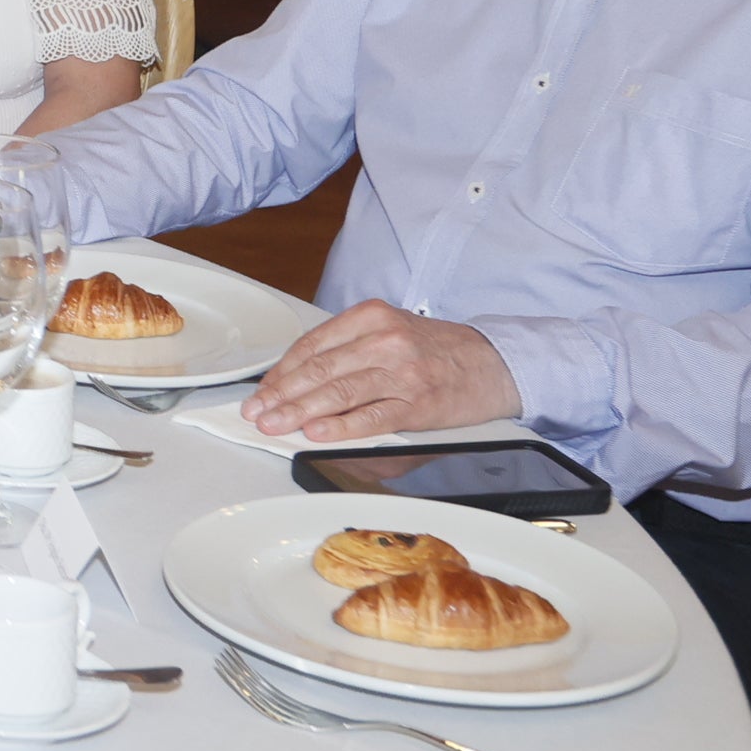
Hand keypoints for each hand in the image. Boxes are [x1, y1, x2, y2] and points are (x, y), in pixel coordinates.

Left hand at [242, 300, 520, 440]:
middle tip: (255, 411)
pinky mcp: (418, 403)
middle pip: (319, 369)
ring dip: (299, 412)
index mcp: (371, 317)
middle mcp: (384, 340)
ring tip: (274, 424)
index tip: (261, 390)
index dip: (281, 371)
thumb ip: (348, 347)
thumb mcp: (390, 330)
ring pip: (339, 392)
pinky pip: (372, 417)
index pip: (313, 345)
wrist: (495, 363)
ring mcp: (402, 372)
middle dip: (281, 393)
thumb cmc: (436, 349)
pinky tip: (317, 433)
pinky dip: (340, 426)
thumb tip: (297, 376)